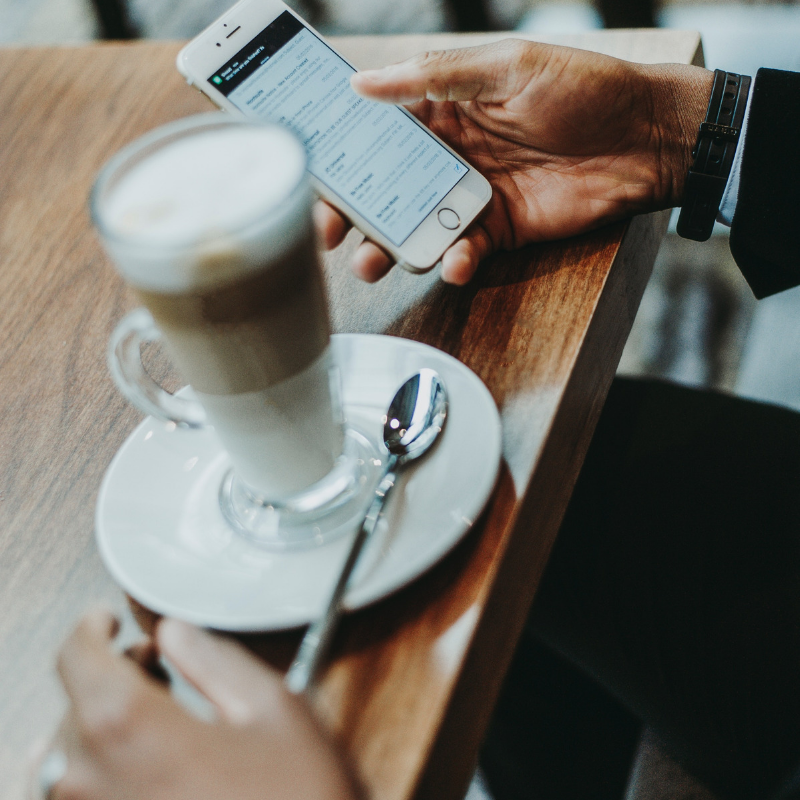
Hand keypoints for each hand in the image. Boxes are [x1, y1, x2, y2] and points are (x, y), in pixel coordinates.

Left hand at [38, 610, 359, 799]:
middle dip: (110, 673)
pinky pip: (78, 796)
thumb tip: (175, 633)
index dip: (89, 629)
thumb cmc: (297, 798)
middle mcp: (94, 783)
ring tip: (154, 710)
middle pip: (73, 706)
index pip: (76, 659)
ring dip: (102, 722)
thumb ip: (215, 659)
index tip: (108, 621)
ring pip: (69, 757)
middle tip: (154, 660)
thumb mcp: (272, 709)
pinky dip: (96, 768)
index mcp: (133, 730)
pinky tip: (138, 761)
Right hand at [319, 39, 712, 284]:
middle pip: (386, 190)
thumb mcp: (506, 67)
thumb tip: (363, 82)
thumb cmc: (582, 88)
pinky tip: (456, 261)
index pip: (378, 136)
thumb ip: (434, 76)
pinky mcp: (498, 231)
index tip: (313, 175)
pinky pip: (463, 252)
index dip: (343, 156)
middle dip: (353, 214)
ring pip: (415, 229)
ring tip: (371, 263)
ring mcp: (471, 198)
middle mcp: (449, 158)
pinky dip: (454, 262)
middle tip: (329, 234)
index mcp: (443, 112)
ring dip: (390, 249)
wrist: (643, 140)